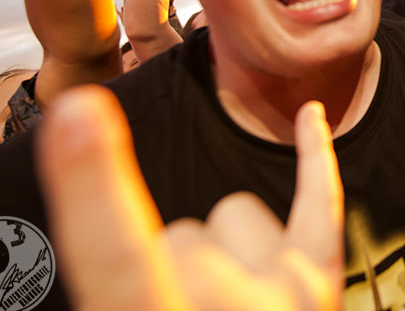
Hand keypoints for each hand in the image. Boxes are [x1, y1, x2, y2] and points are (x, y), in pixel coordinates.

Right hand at [37, 86, 343, 310]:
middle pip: (175, 232)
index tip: (79, 112)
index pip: (118, 255)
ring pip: (230, 215)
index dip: (92, 185)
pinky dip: (317, 159)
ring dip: (220, 250)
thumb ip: (126, 288)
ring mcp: (291, 295)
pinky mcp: (325, 285)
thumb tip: (132, 259)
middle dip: (168, 269)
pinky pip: (321, 204)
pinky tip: (312, 117)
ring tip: (227, 308)